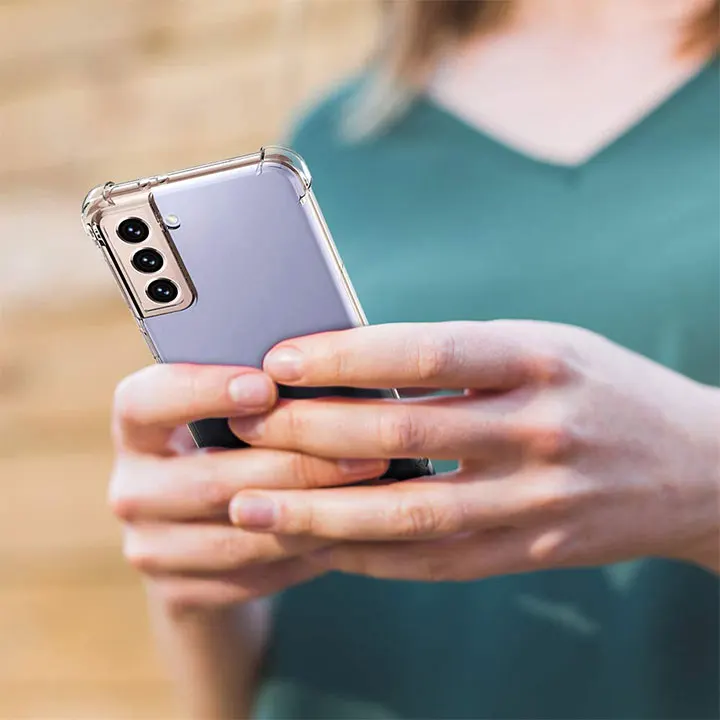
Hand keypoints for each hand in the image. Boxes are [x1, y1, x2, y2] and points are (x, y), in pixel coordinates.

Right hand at [110, 363, 387, 610]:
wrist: (208, 531)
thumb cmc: (235, 447)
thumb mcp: (236, 414)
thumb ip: (262, 394)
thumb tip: (328, 370)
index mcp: (136, 426)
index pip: (147, 401)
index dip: (204, 391)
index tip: (267, 386)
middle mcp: (130, 487)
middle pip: (210, 479)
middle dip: (298, 466)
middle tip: (368, 454)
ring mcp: (148, 546)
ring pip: (238, 536)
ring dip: (312, 517)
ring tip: (374, 498)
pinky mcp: (176, 593)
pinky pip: (251, 577)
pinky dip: (305, 555)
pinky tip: (349, 535)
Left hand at [227, 321, 719, 578]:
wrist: (699, 468)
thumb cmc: (602, 389)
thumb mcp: (544, 346)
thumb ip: (461, 356)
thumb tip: (354, 365)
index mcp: (539, 358)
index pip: (426, 351)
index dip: (345, 355)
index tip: (279, 358)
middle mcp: (540, 428)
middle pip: (403, 434)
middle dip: (309, 431)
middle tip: (242, 425)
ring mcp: (538, 499)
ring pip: (410, 513)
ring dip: (319, 512)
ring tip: (249, 504)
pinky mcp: (533, 551)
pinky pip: (437, 560)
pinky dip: (370, 554)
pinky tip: (317, 544)